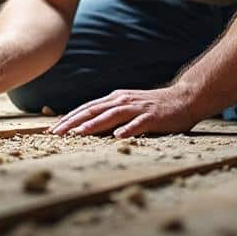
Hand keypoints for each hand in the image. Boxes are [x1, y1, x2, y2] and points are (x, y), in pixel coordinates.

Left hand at [49, 83, 205, 137]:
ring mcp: (137, 108)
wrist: (183, 98)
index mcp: (114, 99)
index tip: (52, 129)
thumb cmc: (153, 107)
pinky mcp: (152, 116)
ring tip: (79, 133)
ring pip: (111, 116)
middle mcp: (122, 101)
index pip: (86, 108)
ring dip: (94, 124)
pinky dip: (127, 129)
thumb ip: (110, 114)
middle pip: (93, 110)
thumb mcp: (128, 107)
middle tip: (56, 133)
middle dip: (73, 122)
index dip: (69, 118)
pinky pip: (138, 124)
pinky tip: (118, 136)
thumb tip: (88, 126)